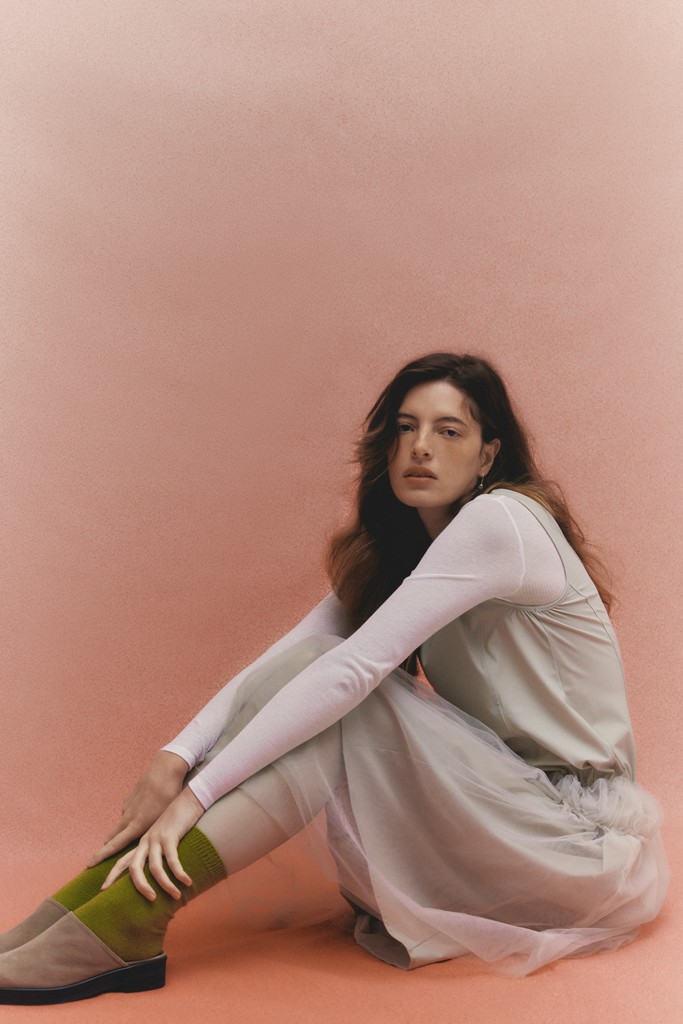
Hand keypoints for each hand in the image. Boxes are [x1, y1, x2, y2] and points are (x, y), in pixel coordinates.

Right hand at [88, 751, 188, 866]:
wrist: (164, 770)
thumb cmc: (169, 796)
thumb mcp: (164, 819)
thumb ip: (155, 833)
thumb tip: (155, 847)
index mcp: (136, 825)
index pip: (114, 845)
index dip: (101, 856)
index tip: (88, 865)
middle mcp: (128, 817)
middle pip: (112, 838)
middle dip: (105, 849)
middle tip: (98, 861)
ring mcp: (127, 807)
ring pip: (121, 825)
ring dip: (123, 833)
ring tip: (132, 837)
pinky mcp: (129, 798)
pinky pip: (129, 812)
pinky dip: (132, 817)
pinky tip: (144, 813)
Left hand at [100, 788, 205, 900]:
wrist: (188, 799)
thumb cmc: (178, 820)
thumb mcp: (164, 836)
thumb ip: (158, 850)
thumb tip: (158, 871)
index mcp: (142, 843)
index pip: (122, 861)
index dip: (112, 875)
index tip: (102, 889)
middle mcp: (146, 841)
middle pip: (133, 867)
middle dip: (139, 886)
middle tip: (150, 899)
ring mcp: (157, 838)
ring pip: (155, 868)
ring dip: (166, 884)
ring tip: (176, 896)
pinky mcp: (170, 836)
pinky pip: (173, 860)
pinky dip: (179, 873)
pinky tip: (187, 881)